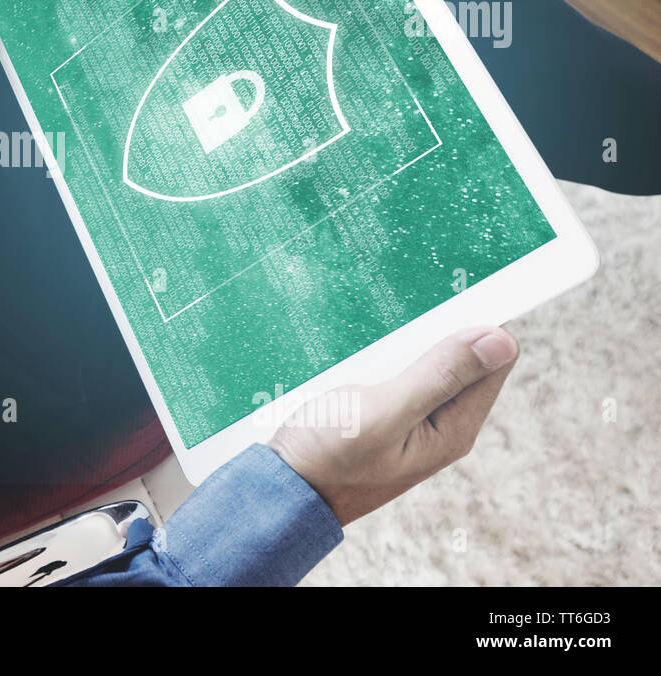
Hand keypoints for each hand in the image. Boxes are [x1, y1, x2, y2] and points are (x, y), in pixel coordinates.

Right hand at [268, 326, 519, 525]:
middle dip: (439, 328)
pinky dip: (386, 351)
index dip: (477, 324)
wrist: (282, 487)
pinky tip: (364, 345)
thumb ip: (438, 377)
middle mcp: (440, 423)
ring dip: (407, 339)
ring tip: (378, 330)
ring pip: (427, 359)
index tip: (449, 296)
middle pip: (462, 357)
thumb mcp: (382, 414)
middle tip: (403, 313)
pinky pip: (398, 369)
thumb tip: (501, 342)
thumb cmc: (327, 460)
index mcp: (453, 428)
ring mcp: (411, 417)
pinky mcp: (384, 410)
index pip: (493, 360)